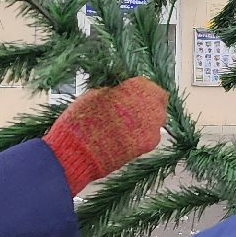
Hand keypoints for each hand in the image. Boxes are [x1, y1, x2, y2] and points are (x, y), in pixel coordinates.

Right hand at [43, 78, 168, 192]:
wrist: (78, 151)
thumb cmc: (82, 119)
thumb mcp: (96, 94)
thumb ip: (116, 91)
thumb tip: (122, 92)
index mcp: (138, 89)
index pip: (148, 85)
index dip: (138, 89)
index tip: (130, 93)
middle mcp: (151, 106)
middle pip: (157, 101)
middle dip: (146, 103)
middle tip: (130, 108)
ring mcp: (152, 127)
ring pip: (156, 119)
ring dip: (145, 119)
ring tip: (125, 124)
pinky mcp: (149, 144)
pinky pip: (151, 134)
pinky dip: (142, 134)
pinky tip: (126, 136)